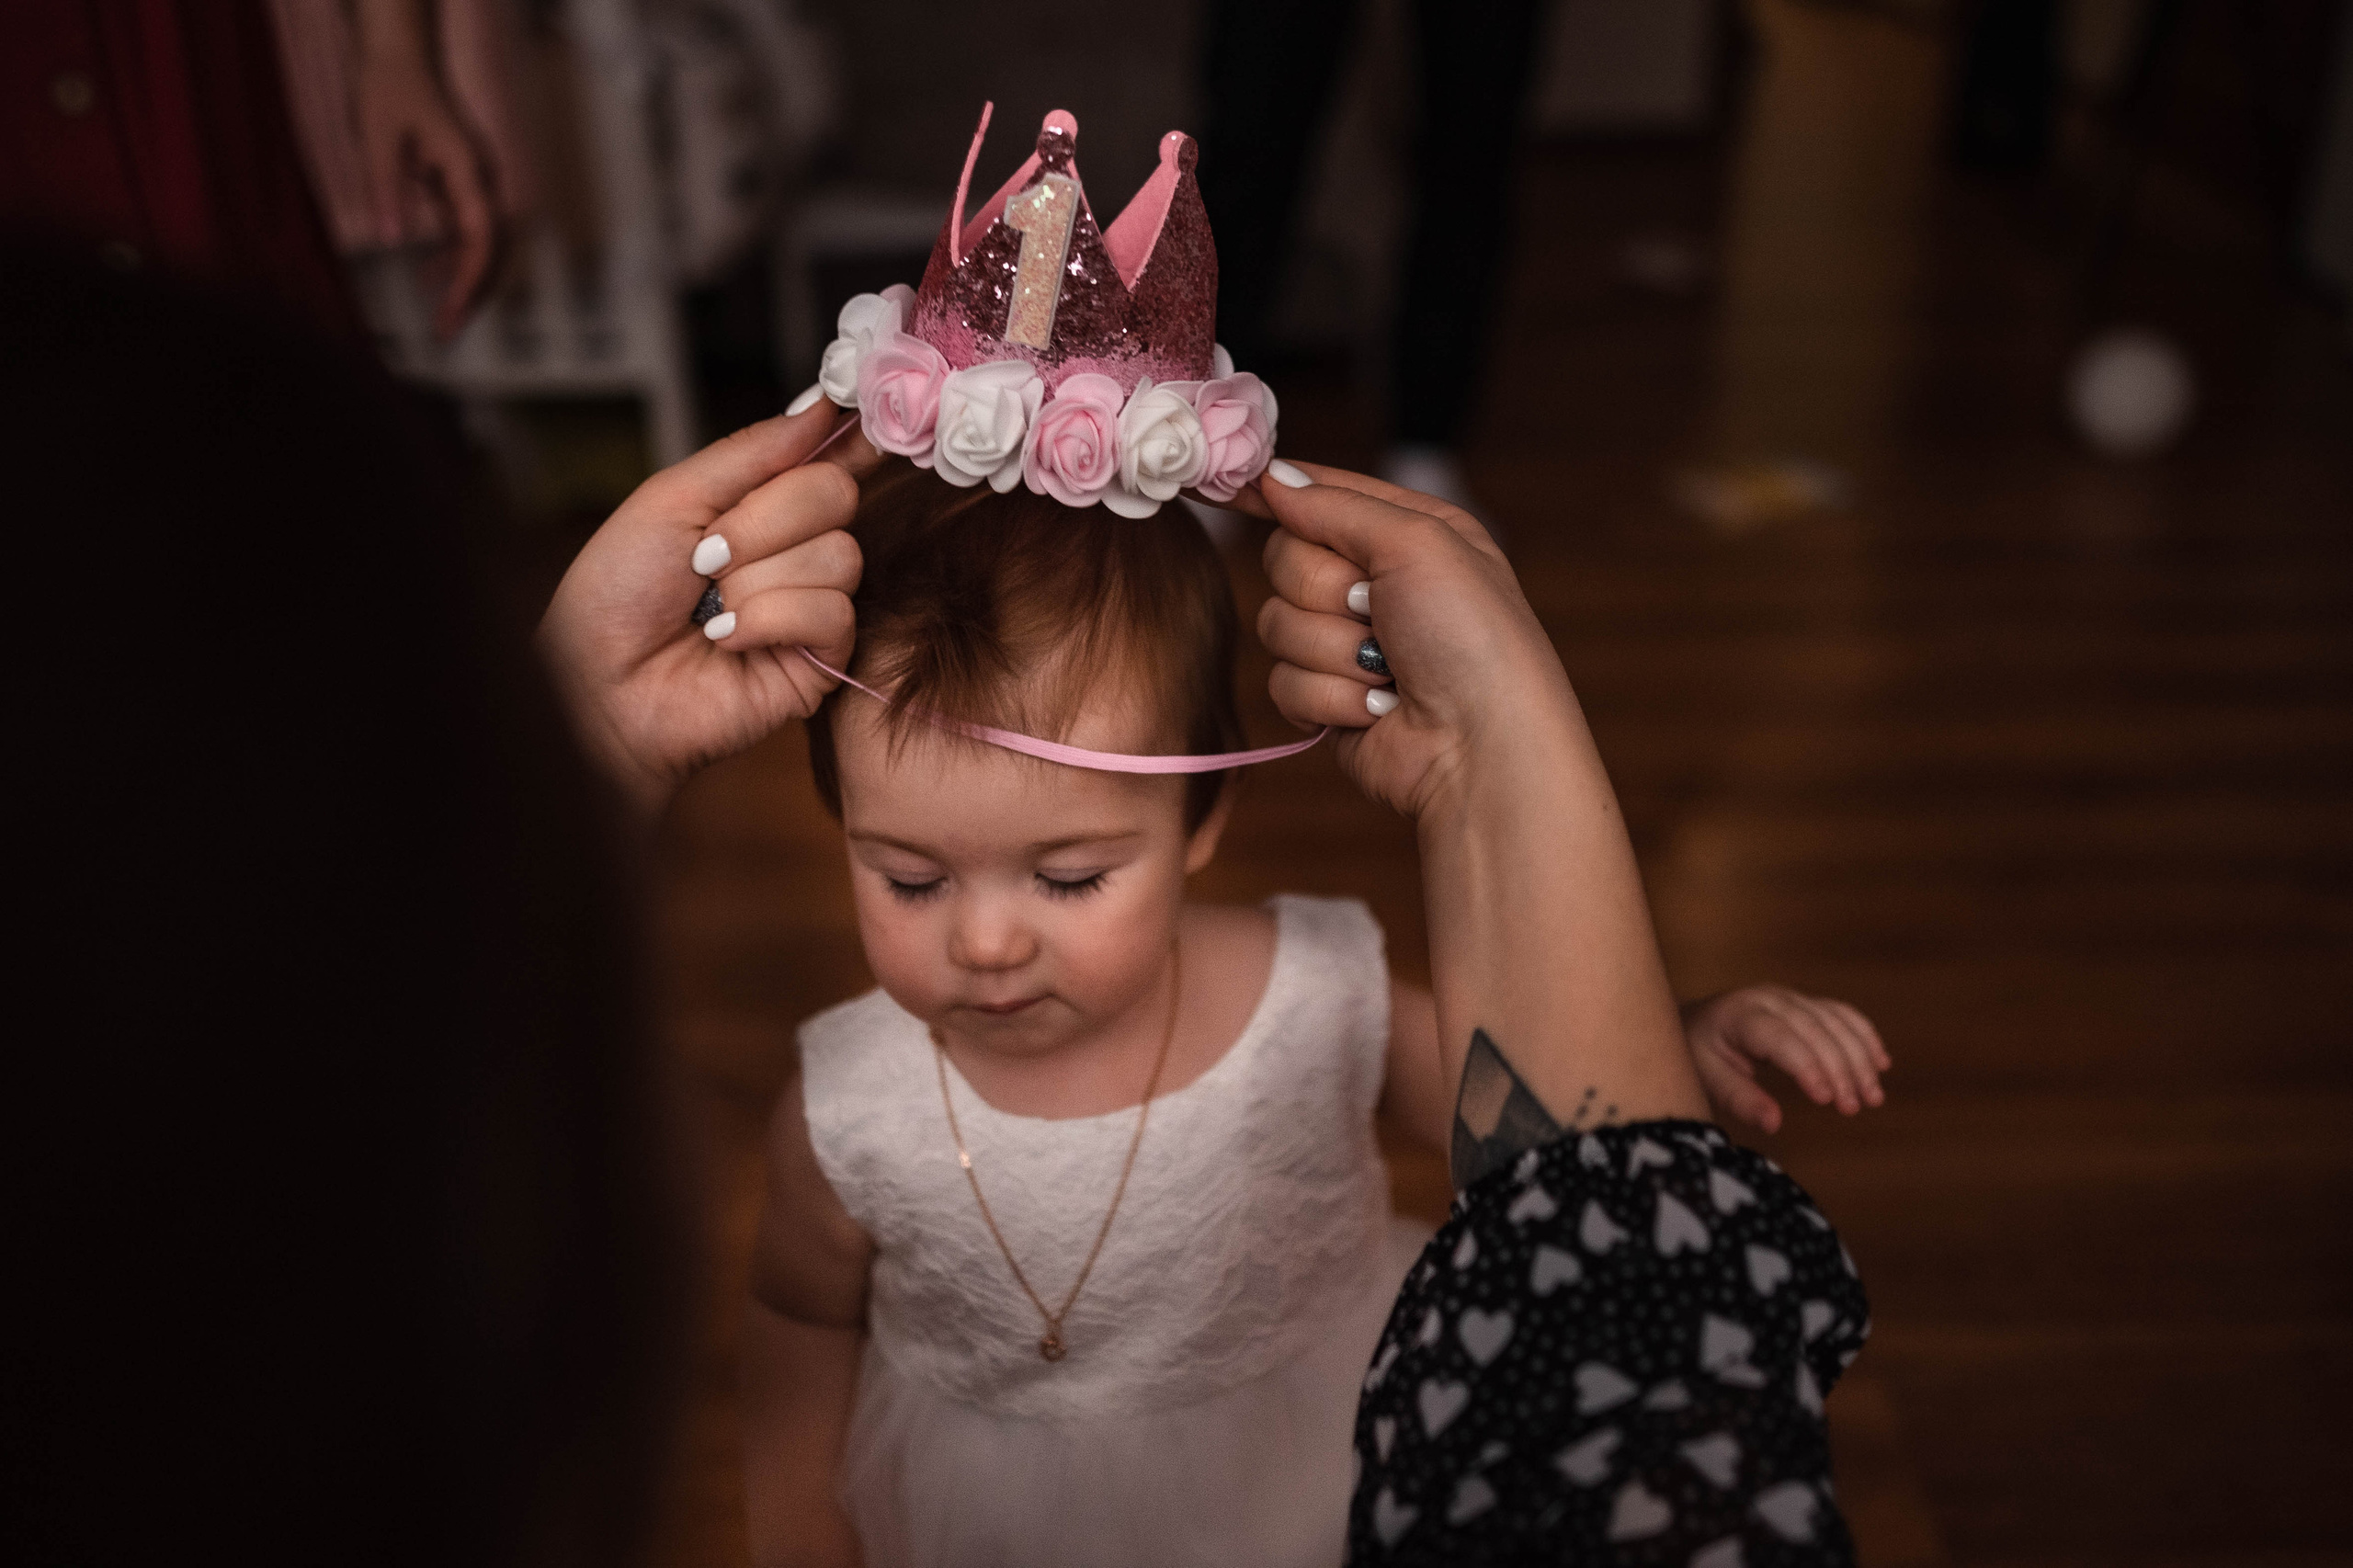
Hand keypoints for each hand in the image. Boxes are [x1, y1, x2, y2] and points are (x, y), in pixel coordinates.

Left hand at [352, 1, 500, 337]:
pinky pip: (465, 231)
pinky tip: (427, 279)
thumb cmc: (387, 87)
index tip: (450, 314)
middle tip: (447, 334)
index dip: (469, 280)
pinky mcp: (459, 184)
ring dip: (465, 282)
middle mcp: (481, 180)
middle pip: (493, 250)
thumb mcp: (376, 136)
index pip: (482, 237)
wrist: (399, 53)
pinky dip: (451, 259)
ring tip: (442, 320)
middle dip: (473, 294)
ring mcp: (473, 183)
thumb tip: (391, 240)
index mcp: (468, 169)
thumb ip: (386, 187)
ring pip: (483, 245)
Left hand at [537, 405, 875, 815]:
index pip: (829, 458)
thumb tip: (821, 403)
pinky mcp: (823, 660)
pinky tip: (728, 639)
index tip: (855, 415)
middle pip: (836, 495)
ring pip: (839, 555)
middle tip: (706, 556)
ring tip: (711, 609)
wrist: (596, 682)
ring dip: (757, 580)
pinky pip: (833, 612)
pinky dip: (770, 619)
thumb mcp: (674, 498)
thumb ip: (753, 451)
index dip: (851, 436)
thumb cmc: (617, 593)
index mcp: (761, 505)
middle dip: (763, 521)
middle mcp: (796, 549)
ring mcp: (814, 604)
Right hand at [1246, 463, 1575, 821]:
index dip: (1274, 491)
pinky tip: (1376, 710)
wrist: (1483, 748)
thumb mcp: (1418, 544)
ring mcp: (1349, 644)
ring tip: (1386, 670)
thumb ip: (1337, 505)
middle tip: (1374, 610)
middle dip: (1325, 592)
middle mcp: (1377, 583)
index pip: (1320, 495)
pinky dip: (1330, 698)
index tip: (1225, 487)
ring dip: (1332, 652)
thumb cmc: (1474, 639)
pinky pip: (1282, 684)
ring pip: (1277, 625)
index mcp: (1407, 533)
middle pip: (1284, 559)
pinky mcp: (1329, 700)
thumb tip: (1274, 476)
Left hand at [1683, 986, 1890, 1133]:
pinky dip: (1864, 1036)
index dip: (1807, 1066)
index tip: (1826, 1099)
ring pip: (1835, 1022)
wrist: (1694, 1021)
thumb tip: (1774, 1123)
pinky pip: (1842, 1014)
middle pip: (1814, 1030)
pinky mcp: (1806, 1003)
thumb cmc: (1697, 1053)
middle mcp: (1769, 999)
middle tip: (1854, 1107)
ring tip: (1873, 1098)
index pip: (1780, 1037)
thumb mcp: (1706, 1078)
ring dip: (1860, 1058)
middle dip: (1840, 1069)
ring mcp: (1791, 997)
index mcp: (1739, 1014)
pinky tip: (1881, 1064)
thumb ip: (1739, 1099)